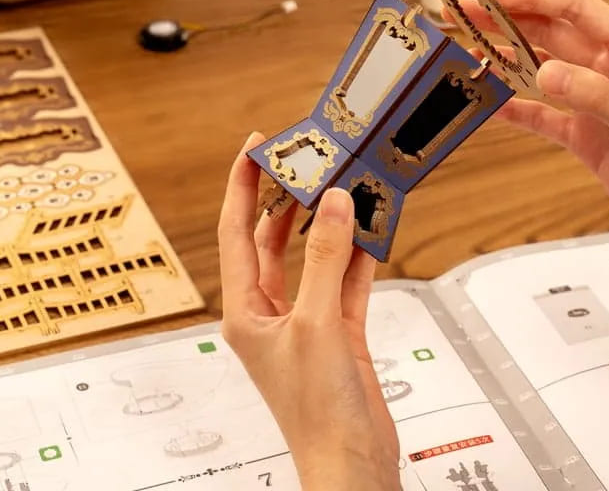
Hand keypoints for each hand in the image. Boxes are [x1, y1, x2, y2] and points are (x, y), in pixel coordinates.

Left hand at [218, 133, 399, 490]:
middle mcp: (270, 310)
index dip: (241, 186)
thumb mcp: (315, 325)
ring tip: (343, 185)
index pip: (236, 232)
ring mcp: (306, 319)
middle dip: (288, 198)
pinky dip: (359, 254)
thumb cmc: (317, 413)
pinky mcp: (338, 330)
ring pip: (315, 255)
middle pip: (273, 238)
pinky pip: (346, 278)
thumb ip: (325, 260)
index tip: (254, 148)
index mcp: (244, 309)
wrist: (353, 462)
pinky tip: (372, 227)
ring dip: (329, 223)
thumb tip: (333, 203)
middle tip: (306, 161)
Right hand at [457, 0, 608, 304]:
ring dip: (506, 61)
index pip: (571, 7)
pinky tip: (492, 104)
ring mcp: (595, 102)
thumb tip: (543, 73)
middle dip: (504, 22)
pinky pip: (542, 116)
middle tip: (462, 17)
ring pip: (540, 70)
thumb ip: (594, 95)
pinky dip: (516, 109)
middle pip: (547, 33)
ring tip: (468, 53)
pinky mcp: (587, 136)